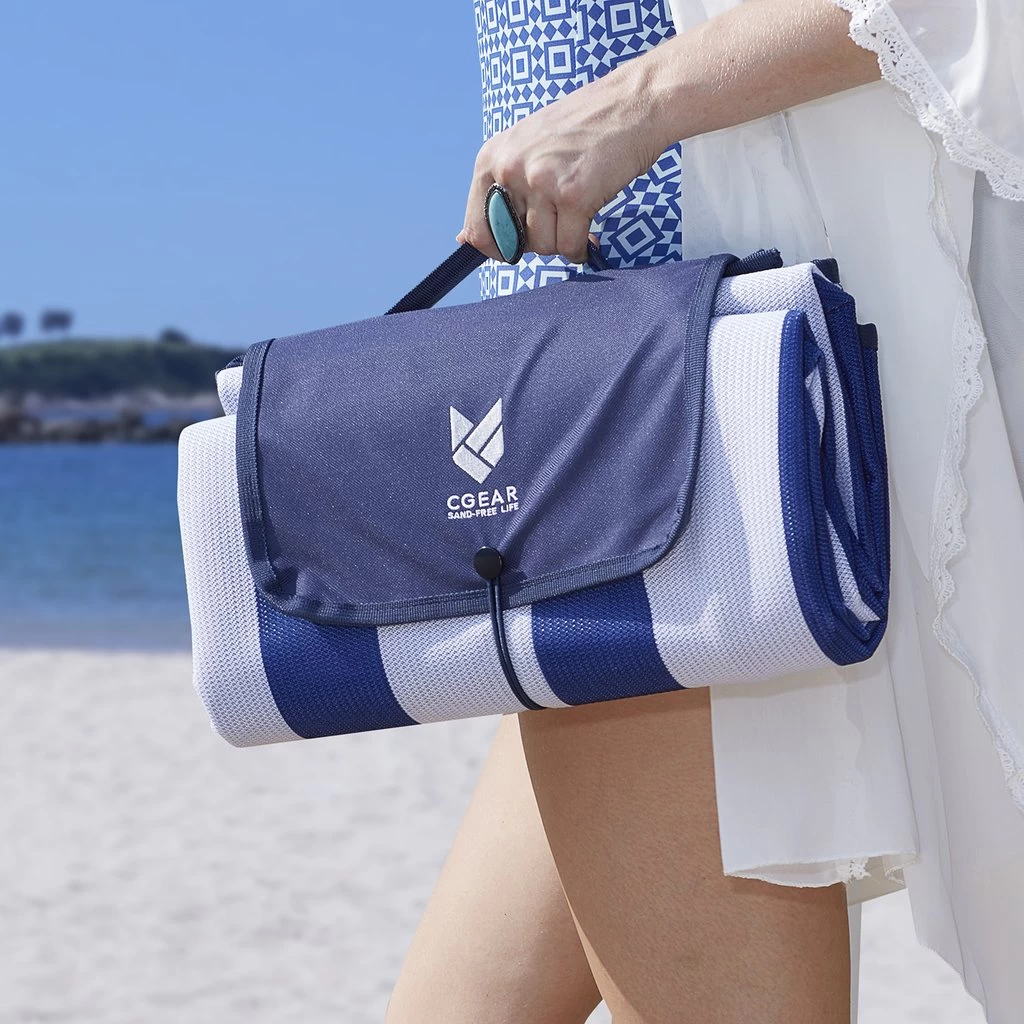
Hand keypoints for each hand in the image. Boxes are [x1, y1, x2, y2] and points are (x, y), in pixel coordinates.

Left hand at [457, 57, 667, 264]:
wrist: (631, 103)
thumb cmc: (582, 128)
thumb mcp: (525, 148)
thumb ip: (498, 191)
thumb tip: (465, 240)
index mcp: (492, 158)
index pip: (476, 229)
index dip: (497, 248)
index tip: (516, 248)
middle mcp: (511, 169)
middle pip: (512, 242)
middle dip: (536, 243)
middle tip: (557, 223)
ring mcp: (542, 182)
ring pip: (543, 246)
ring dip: (563, 241)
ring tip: (578, 218)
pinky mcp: (573, 195)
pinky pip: (569, 246)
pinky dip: (581, 249)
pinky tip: (590, 236)